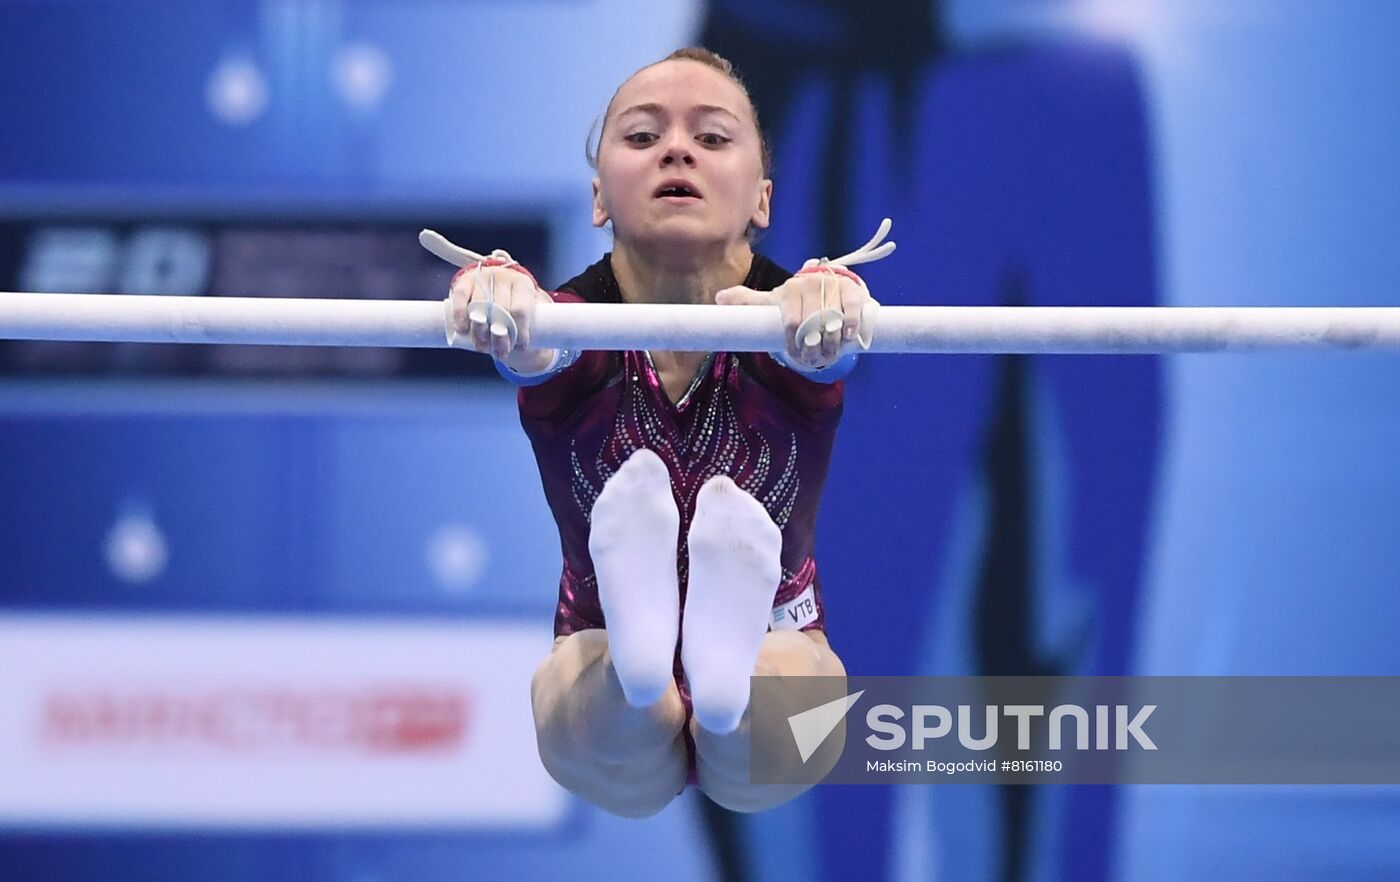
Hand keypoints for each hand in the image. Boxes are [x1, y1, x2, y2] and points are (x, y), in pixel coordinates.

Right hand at [447, 262, 552, 362]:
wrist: (499, 289)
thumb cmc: (515, 306)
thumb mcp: (527, 313)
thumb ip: (523, 327)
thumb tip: (519, 347)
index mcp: (522, 284)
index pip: (520, 310)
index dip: (519, 331)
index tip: (519, 347)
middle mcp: (503, 278)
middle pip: (499, 309)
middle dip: (499, 335)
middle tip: (500, 352)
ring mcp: (483, 277)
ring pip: (480, 305)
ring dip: (480, 330)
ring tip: (483, 347)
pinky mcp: (465, 280)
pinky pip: (460, 295)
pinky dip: (460, 313)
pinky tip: (462, 328)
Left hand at [716, 267, 871, 368]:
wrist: (826, 286)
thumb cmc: (796, 301)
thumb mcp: (772, 302)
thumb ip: (749, 302)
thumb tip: (718, 297)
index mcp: (788, 289)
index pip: (790, 321)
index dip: (793, 343)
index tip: (797, 357)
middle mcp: (809, 284)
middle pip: (812, 323)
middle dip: (814, 347)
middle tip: (814, 360)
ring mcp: (832, 285)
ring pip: (832, 318)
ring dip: (832, 342)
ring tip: (830, 354)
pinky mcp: (852, 289)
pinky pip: (851, 308)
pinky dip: (850, 325)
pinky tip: (847, 337)